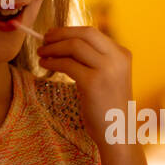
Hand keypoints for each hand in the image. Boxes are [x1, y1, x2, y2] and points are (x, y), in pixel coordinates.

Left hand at [36, 26, 132, 147]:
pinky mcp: (93, 83)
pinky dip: (53, 62)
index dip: (70, 31)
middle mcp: (117, 58)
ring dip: (53, 47)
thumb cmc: (109, 108)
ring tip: (41, 53)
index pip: (92, 33)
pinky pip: (67, 64)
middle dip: (60, 33)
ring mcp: (106, 70)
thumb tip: (66, 44)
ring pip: (74, 46)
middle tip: (44, 39)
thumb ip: (96, 60)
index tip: (54, 35)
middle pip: (84, 34)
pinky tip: (45, 65)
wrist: (119, 133)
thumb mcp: (109, 77)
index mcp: (122, 54)